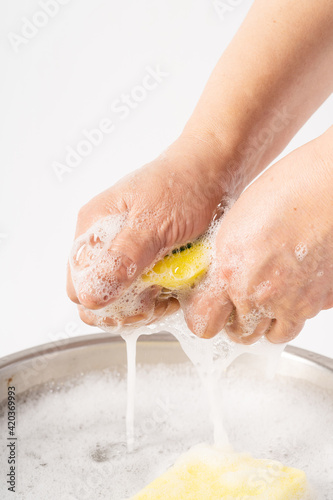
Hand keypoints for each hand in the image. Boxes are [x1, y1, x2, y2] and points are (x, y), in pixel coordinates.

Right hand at [67, 136, 237, 327]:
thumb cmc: (185, 185)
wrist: (215, 170)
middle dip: (123, 309)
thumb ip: (123, 257)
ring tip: (169, 292)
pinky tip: (174, 288)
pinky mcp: (145, 258)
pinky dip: (156, 297)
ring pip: (119, 298)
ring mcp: (124, 251)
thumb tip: (92, 296)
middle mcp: (104, 241)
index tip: (139, 304)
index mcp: (94, 227)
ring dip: (143, 305)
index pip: (78, 286)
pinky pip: (140, 290)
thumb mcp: (155, 222)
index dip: (104, 305)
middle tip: (156, 303)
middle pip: (97, 296)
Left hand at [184, 127, 332, 343]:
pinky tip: (291, 285)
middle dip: (235, 321)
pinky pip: (300, 319)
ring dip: (264, 322)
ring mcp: (295, 302)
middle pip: (239, 334)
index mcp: (231, 274)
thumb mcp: (232, 227)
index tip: (206, 311)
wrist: (328, 188)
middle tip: (237, 302)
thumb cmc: (285, 194)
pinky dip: (292, 311)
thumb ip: (221, 265)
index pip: (203, 323)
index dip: (203, 317)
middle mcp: (261, 295)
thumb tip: (213, 286)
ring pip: (271, 334)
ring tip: (264, 297)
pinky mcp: (321, 302)